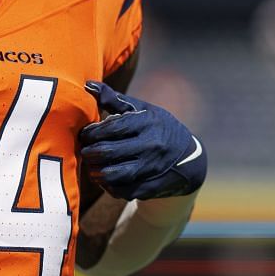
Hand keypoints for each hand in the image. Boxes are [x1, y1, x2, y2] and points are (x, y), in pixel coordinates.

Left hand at [79, 82, 206, 200]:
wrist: (190, 158)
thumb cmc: (158, 128)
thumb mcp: (143, 110)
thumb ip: (114, 99)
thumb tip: (88, 84)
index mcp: (147, 123)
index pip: (110, 128)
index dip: (90, 133)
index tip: (84, 134)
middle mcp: (151, 145)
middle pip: (107, 152)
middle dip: (89, 152)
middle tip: (85, 151)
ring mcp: (152, 168)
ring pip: (113, 175)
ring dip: (96, 172)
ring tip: (92, 166)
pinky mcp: (151, 187)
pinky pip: (123, 191)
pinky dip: (109, 187)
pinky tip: (105, 179)